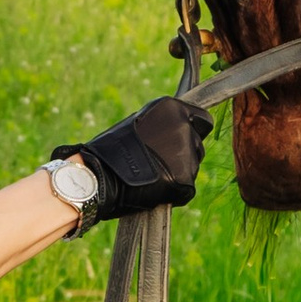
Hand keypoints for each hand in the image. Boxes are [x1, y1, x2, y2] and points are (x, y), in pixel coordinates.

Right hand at [56, 93, 210, 223]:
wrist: (98, 177)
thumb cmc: (111, 151)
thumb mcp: (138, 124)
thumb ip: (161, 125)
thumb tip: (177, 132)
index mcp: (172, 108)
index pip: (203, 120)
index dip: (193, 131)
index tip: (182, 140)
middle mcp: (183, 127)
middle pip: (198, 145)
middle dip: (184, 154)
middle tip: (158, 163)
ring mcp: (186, 154)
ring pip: (193, 168)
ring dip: (178, 173)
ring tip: (152, 177)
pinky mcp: (185, 180)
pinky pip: (186, 190)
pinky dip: (174, 193)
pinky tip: (154, 190)